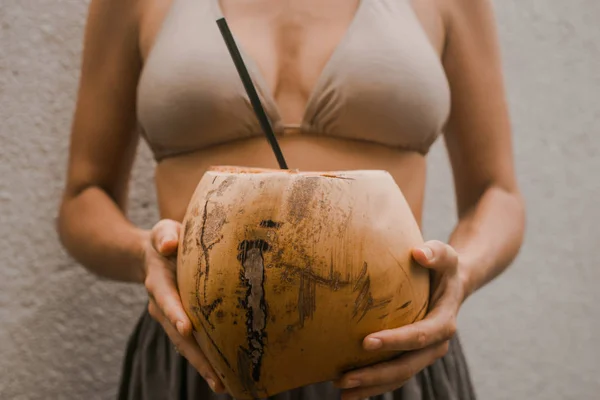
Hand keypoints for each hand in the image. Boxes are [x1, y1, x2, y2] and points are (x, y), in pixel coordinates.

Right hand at [142, 219, 226, 393]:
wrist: (156, 256)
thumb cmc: (166, 240)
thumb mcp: (163, 232)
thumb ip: (165, 235)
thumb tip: (170, 244)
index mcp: (158, 283)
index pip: (166, 299)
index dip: (175, 313)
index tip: (187, 328)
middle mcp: (162, 306)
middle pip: (178, 334)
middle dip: (196, 356)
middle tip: (216, 376)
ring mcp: (171, 318)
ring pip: (186, 345)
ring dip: (203, 365)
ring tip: (224, 385)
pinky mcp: (182, 324)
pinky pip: (193, 344)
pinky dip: (207, 358)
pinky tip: (225, 374)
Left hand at [333, 240, 465, 399]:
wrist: (452, 285)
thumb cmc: (442, 266)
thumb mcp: (446, 254)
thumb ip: (436, 252)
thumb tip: (418, 252)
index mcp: (443, 323)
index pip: (419, 337)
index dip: (395, 341)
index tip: (366, 342)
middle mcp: (435, 345)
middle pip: (406, 366)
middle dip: (375, 375)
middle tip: (344, 378)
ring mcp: (423, 355)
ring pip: (397, 377)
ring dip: (370, 386)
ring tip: (340, 390)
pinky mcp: (411, 357)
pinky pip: (392, 375)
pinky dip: (372, 384)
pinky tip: (348, 388)